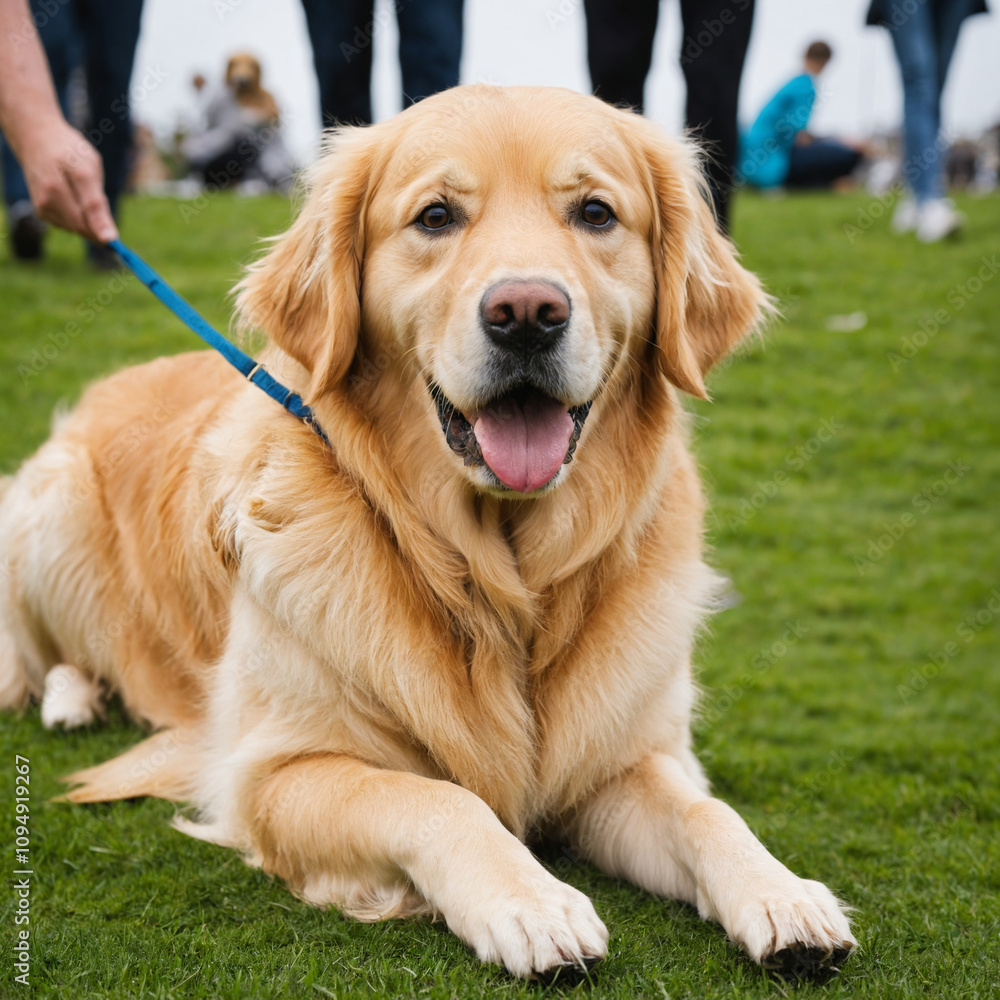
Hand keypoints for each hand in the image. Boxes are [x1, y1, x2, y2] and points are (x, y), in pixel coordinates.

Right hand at [19, 116, 117, 242]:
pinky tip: (70, 199)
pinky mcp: (40, 211)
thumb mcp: (91, 166)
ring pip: (76, 228)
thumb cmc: (71, 153)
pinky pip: (67, 226)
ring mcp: (43, 203)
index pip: (90, 205)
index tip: (112, 241)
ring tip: (79, 194)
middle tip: (99, 202)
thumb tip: (108, 237)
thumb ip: (98, 201)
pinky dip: (75, 219)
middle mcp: (52, 191)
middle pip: (83, 225)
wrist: (37, 140)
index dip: (101, 225)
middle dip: (97, 225)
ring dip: (86, 222)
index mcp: (72, 174)